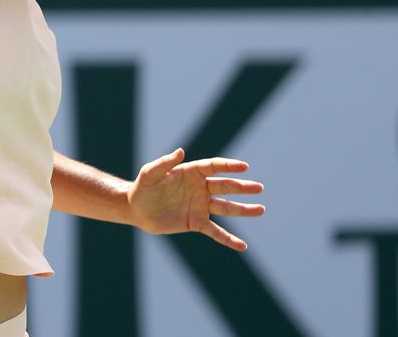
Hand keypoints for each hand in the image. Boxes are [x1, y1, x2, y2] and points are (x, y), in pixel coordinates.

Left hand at [128, 148, 264, 250]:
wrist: (136, 209)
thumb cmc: (143, 187)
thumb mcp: (150, 173)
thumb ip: (165, 163)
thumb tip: (181, 151)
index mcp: (191, 172)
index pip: (214, 167)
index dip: (229, 166)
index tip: (244, 167)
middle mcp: (200, 188)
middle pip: (225, 187)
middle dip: (242, 187)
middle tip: (259, 188)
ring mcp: (200, 206)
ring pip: (226, 208)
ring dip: (243, 209)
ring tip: (261, 210)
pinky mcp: (195, 223)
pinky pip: (215, 231)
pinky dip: (228, 239)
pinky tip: (242, 246)